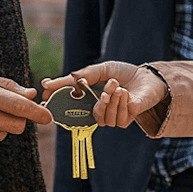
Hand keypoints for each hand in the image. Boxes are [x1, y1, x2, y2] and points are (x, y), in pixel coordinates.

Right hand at [42, 62, 168, 127]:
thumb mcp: (101, 70)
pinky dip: (120, 104)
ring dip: (110, 99)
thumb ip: (83, 75)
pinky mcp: (124, 121)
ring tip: (118, 85)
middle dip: (91, 98)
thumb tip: (56, 81)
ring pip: (101, 117)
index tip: (44, 90)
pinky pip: (116, 119)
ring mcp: (109, 116)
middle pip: (81, 114)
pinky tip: (126, 94)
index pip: (68, 101)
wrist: (148, 77)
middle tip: (102, 83)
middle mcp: (96, 108)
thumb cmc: (124, 73)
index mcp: (88, 96)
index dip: (55, 97)